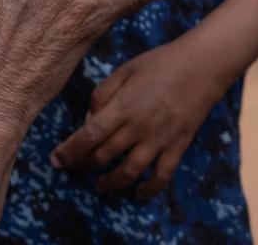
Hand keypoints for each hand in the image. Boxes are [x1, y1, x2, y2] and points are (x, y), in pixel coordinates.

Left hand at [49, 39, 231, 198]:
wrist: (202, 66)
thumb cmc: (159, 63)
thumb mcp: (124, 70)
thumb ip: (102, 95)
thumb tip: (88, 120)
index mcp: (122, 106)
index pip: (89, 136)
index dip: (70, 151)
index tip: (55, 161)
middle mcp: (138, 127)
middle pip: (104, 156)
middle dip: (84, 166)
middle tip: (75, 168)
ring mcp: (159, 140)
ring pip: (130, 172)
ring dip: (111, 183)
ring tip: (100, 187)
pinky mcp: (178, 147)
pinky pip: (162, 175)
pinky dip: (149, 189)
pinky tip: (138, 194)